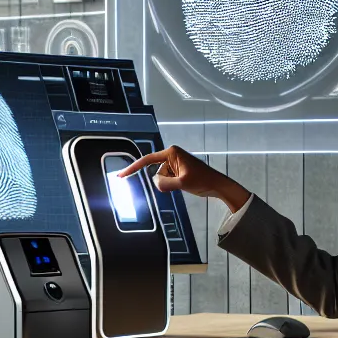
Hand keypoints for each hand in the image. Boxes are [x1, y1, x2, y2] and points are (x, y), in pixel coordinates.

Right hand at [117, 145, 249, 210]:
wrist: (217, 185)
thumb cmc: (202, 180)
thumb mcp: (181, 183)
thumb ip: (164, 184)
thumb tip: (155, 183)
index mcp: (171, 152)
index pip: (147, 160)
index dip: (133, 168)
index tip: (121, 175)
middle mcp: (171, 155)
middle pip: (156, 171)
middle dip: (164, 181)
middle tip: (182, 182)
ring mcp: (174, 163)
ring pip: (160, 178)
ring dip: (169, 184)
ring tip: (185, 183)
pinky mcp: (177, 170)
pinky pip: (166, 180)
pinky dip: (171, 185)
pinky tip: (184, 184)